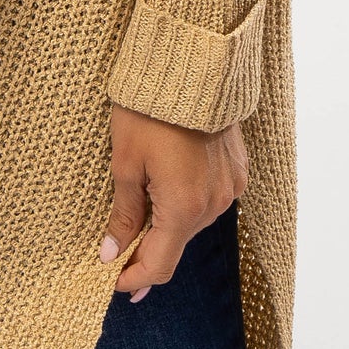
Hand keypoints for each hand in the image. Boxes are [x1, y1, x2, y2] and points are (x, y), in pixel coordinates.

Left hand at [99, 102, 248, 299]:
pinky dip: (187, 202)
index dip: (134, 279)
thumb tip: (111, 254)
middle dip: (147, 251)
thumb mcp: (126, 162)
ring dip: (167, 225)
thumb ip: (123, 213)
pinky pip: (209, 199)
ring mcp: (229, 188)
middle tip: (118, 255)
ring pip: (193, 222)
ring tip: (140, 217)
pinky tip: (167, 189)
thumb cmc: (150, 110)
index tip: (114, 284)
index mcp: (184, 208)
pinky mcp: (237, 170)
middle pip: (176, 244)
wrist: (191, 65)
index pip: (160, 264)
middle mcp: (213, 205)